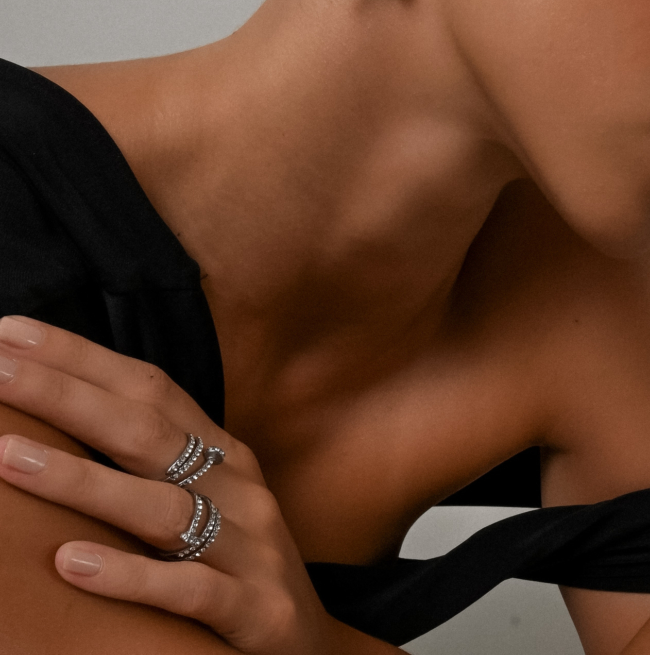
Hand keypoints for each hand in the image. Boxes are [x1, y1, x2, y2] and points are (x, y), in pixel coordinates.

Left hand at [0, 316, 333, 654]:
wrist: (311, 644)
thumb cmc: (234, 564)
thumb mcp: (202, 501)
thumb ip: (146, 464)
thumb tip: (57, 420)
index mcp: (222, 452)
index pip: (148, 387)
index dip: (82, 358)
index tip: (12, 334)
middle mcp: (237, 486)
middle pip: (146, 429)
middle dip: (66, 395)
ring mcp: (250, 546)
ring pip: (159, 507)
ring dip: (81, 479)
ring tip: (7, 457)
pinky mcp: (256, 608)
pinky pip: (186, 589)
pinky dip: (129, 574)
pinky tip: (70, 562)